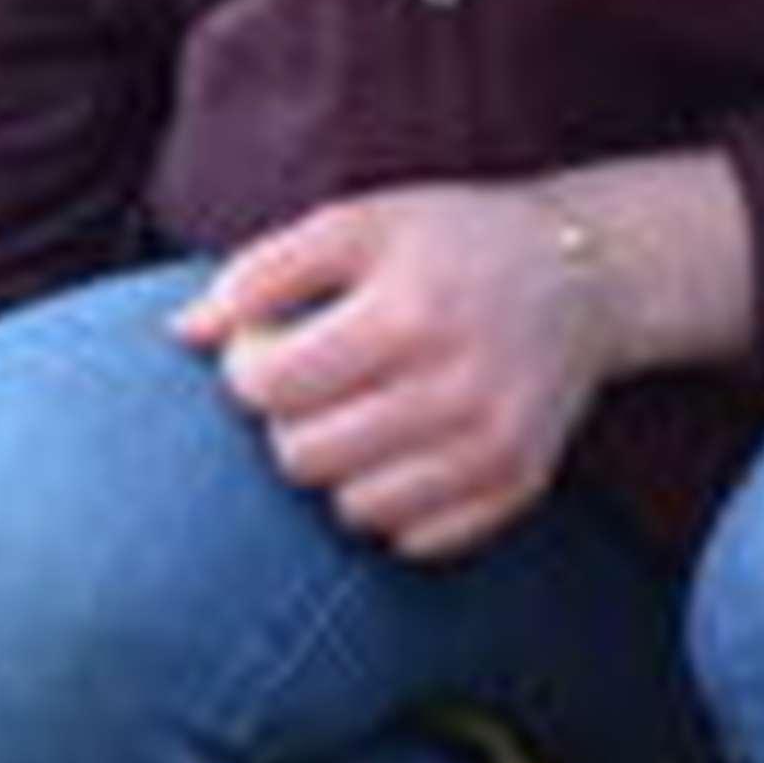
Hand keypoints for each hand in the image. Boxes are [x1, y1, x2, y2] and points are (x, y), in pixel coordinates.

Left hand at [173, 180, 624, 559]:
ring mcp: (494, 447)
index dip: (245, 368)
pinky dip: (393, 502)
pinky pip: (414, 539)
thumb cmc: (447, 241)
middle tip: (315, 380)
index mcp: (407, 313)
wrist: (581, 272)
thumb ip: (259, 272)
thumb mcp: (354, 223)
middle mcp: (458, 389)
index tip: (269, 342)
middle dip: (287, 420)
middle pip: (301, 458)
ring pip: (352, 510)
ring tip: (361, 412)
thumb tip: (182, 333)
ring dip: (338, 467)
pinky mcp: (519, 487)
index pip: (268, 386)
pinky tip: (405, 446)